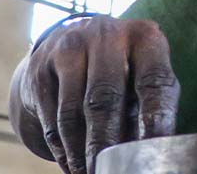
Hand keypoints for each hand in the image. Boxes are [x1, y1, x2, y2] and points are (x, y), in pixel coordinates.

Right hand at [11, 16, 179, 173]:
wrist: (71, 42)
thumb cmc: (123, 71)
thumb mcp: (142, 79)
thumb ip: (148, 110)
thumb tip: (148, 152)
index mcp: (145, 38)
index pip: (154, 81)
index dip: (155, 120)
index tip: (151, 151)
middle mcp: (107, 35)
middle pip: (106, 97)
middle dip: (106, 142)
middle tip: (108, 169)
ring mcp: (70, 47)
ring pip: (72, 111)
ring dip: (80, 151)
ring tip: (88, 172)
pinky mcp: (40, 66)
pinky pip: (51, 116)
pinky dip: (62, 147)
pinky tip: (71, 164)